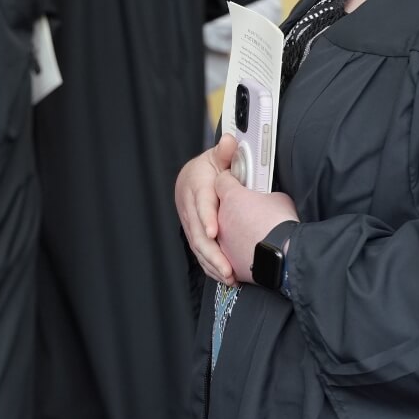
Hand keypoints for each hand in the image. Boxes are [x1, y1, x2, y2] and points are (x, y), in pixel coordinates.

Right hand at [176, 135, 237, 284]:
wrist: (194, 175)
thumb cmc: (212, 166)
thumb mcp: (219, 156)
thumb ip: (226, 152)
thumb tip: (230, 141)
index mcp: (195, 184)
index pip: (201, 202)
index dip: (206, 217)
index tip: (213, 232)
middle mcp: (189, 205)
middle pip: (197, 231)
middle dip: (212, 251)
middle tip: (227, 268)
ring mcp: (189, 220)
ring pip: (197, 245)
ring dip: (212, 262)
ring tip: (228, 277)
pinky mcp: (192, 232)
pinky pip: (199, 251)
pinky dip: (210, 264)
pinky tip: (223, 276)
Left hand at [214, 172, 298, 283]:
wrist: (284, 255)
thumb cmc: (281, 224)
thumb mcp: (278, 198)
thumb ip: (265, 194)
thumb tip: (267, 199)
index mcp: (231, 196)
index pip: (222, 181)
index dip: (230, 180)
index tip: (237, 183)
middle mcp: (221, 217)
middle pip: (221, 208)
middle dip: (233, 208)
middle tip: (248, 211)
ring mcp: (222, 240)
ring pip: (222, 233)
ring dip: (234, 232)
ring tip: (251, 234)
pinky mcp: (227, 259)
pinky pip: (227, 253)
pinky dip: (236, 252)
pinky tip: (250, 250)